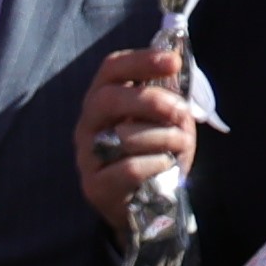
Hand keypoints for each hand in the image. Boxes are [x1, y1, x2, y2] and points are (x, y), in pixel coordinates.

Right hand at [75, 42, 200, 240]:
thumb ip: (168, 94)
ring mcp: (86, 155)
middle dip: (151, 101)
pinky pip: (128, 167)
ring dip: (164, 138)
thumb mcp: (167, 119)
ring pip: (124, 135)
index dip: (141, 60)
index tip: (173, 61)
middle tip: (179, 111)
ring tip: (179, 146)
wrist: (145, 205)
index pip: (112, 68)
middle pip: (108, 97)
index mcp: (105, 100)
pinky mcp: (94, 185)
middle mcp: (88, 124)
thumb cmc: (156, 153)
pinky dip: (156, 164)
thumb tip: (177, 64)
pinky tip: (165, 167)